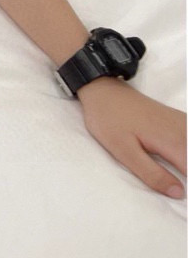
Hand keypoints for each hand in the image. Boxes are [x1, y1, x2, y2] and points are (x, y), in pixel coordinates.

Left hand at [78, 75, 186, 198]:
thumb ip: (152, 173)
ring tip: (180, 171)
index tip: (182, 193)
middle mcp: (183, 131)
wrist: (102, 89)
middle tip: (176, 187)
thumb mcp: (124, 151)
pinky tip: (182, 157)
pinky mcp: (179, 119)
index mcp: (173, 143)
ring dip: (187, 161)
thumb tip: (180, 193)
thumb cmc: (109, 120)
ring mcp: (183, 122)